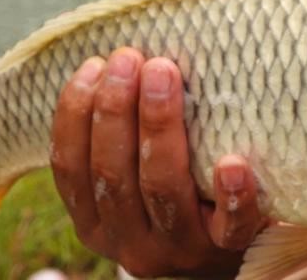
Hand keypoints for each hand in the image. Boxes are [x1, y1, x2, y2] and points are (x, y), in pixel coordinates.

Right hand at [50, 48, 266, 278]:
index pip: (71, 169)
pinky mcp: (230, 248)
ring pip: (163, 189)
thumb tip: (120, 56)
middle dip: (116, 110)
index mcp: (97, 223)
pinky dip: (232, 194)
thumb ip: (121, 137)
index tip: (93, 65)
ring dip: (160, 127)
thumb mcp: (135, 178)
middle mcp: (131, 243)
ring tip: (165, 73)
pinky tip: (233, 162)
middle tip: (130, 58)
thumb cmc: (181, 193)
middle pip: (115, 174)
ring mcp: (182, 249)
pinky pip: (231, 225)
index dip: (75, 115)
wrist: (235, 250)